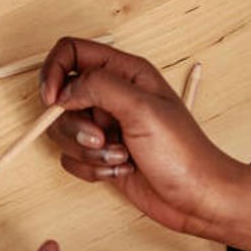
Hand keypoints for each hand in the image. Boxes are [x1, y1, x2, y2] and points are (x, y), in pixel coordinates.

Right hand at [39, 38, 250, 250]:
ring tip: (119, 157)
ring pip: (63, 130)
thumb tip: (64, 90)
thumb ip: (98, 87)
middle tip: (100, 138)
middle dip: (74, 124)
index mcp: (125, 73)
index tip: (52, 100)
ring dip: (86, 151)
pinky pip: (71, 157)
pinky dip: (90, 169)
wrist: (198, 198)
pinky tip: (120, 170)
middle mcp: (112, 96)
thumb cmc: (184, 153)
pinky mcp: (101, 154)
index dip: (54, 72)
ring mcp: (106, 126)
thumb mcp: (142, 108)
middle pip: (61, 97)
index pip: (71, 53)